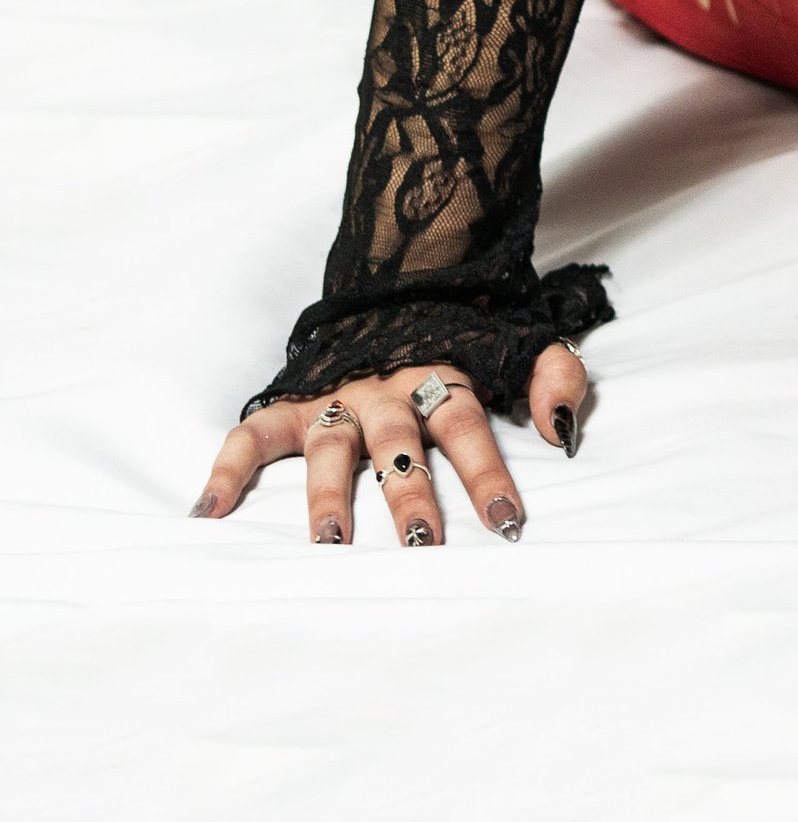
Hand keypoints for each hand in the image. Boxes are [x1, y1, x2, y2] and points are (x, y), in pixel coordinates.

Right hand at [190, 342, 588, 544]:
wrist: (402, 277)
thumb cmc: (465, 335)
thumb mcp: (521, 342)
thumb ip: (554, 375)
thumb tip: (563, 428)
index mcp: (443, 374)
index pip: (467, 425)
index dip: (487, 472)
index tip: (506, 522)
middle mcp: (386, 388)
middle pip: (398, 444)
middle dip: (409, 494)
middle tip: (420, 545)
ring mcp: (335, 396)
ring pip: (330, 449)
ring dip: (328, 495)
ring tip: (331, 543)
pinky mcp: (292, 402)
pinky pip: (253, 434)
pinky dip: (228, 467)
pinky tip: (210, 510)